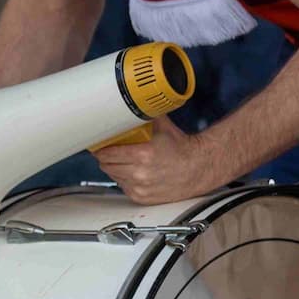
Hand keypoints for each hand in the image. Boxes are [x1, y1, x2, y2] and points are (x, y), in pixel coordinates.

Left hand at [93, 115, 224, 205]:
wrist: (199, 167)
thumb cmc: (181, 147)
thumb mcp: (162, 126)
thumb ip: (144, 114)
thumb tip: (131, 100)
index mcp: (143, 154)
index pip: (107, 154)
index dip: (100, 149)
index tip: (99, 145)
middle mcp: (140, 173)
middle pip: (107, 166)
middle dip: (106, 157)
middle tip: (110, 150)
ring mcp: (141, 188)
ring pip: (113, 176)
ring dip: (114, 168)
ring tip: (124, 160)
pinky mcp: (143, 197)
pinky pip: (123, 187)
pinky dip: (124, 179)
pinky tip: (133, 171)